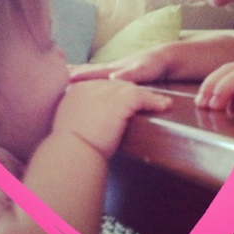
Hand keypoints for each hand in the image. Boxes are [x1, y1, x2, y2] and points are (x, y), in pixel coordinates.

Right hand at [52, 80, 171, 156]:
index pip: (98, 87)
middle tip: (142, 96)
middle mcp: (92, 86)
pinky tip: (164, 105)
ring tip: (160, 102)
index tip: (117, 97)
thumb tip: (81, 127)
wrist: (73, 149)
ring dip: (146, 96)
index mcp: (77, 92)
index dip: (109, 93)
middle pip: (115, 84)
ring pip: (131, 89)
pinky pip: (143, 97)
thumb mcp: (69, 126)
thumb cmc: (69, 146)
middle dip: (128, 90)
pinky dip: (155, 102)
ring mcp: (107, 91)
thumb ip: (76, 120)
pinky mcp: (122, 99)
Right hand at [69, 46, 172, 83]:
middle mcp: (111, 69)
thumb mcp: (145, 70)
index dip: (77, 75)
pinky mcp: (120, 75)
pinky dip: (90, 76)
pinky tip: (87, 82)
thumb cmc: (156, 65)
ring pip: (92, 71)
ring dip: (78, 72)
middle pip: (88, 70)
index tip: (60, 79)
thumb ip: (131, 74)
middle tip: (52, 76)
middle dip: (71, 72)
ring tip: (64, 75)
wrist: (167, 58)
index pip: (91, 72)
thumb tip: (112, 78)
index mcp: (114, 70)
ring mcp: (115, 70)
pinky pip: (100, 76)